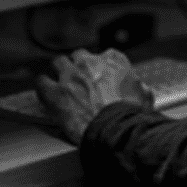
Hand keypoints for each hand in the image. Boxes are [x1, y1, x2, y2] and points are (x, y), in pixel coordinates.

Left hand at [35, 48, 154, 144]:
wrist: (113, 131)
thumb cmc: (130, 116)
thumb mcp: (145, 99)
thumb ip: (141, 89)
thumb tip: (142, 89)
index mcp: (113, 61)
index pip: (106, 55)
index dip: (102, 68)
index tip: (102, 76)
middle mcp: (90, 63)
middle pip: (79, 56)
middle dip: (78, 66)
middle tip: (79, 79)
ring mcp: (70, 75)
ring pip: (58, 63)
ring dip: (59, 72)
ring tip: (59, 82)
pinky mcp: (55, 92)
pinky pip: (42, 82)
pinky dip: (43, 87)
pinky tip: (44, 92)